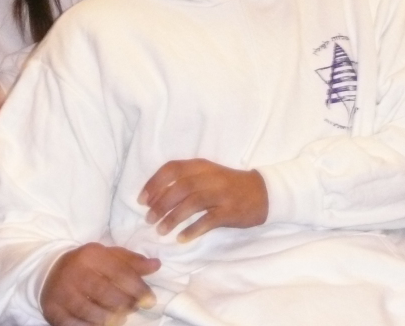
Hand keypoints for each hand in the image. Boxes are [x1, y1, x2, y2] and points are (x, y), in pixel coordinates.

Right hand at [41, 243, 159, 325]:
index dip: (137, 288)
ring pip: (88, 310)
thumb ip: (133, 262)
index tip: (150, 300)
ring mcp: (61, 292)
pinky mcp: (51, 309)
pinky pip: (72, 323)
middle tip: (134, 309)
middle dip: (124, 304)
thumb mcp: (110, 256)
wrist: (51, 270)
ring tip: (120, 319)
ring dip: (109, 318)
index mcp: (92, 255)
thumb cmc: (89, 264)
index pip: (119, 272)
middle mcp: (75, 272)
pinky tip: (101, 325)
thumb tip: (156, 265)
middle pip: (105, 292)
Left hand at [139, 159, 267, 241]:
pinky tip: (181, 238)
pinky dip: (192, 230)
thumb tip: (154, 197)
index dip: (154, 184)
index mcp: (202, 166)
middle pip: (179, 188)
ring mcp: (222, 194)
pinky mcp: (230, 211)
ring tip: (161, 231)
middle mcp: (211, 177)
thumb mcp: (207, 175)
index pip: (172, 169)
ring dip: (172, 218)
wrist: (263, 192)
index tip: (142, 200)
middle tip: (149, 220)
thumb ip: (185, 180)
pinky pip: (208, 221)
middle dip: (160, 205)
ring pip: (192, 203)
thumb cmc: (228, 185)